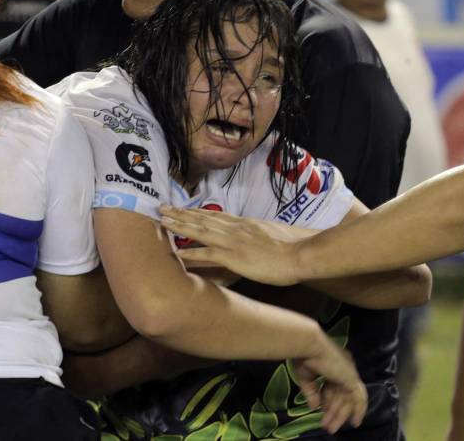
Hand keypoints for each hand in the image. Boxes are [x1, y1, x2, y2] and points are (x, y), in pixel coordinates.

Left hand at [159, 205, 306, 285]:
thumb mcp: (273, 234)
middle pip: (202, 219)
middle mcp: (235, 229)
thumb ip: (259, 234)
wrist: (301, 253)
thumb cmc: (293, 246)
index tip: (182, 207)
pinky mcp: (234, 257)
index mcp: (244, 224)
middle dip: (181, 214)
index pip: (215, 215)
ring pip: (200, 231)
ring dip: (180, 226)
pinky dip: (191, 252)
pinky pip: (207, 253)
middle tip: (162, 208)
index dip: (196, 211)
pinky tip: (177, 252)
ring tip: (163, 222)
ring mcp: (233, 242)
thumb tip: (254, 236)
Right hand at [292, 339, 366, 432]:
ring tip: (330, 428)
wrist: (308, 345)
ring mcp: (349, 373)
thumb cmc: (304, 356)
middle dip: (334, 412)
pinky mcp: (351, 379)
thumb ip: (312, 392)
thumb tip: (314, 407)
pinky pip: (359, 399)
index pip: (334, 387)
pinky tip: (355, 423)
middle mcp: (345, 368)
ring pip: (348, 400)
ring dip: (340, 415)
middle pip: (342, 395)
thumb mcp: (306, 378)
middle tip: (327, 426)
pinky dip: (358, 411)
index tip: (322, 411)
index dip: (328, 401)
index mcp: (334, 364)